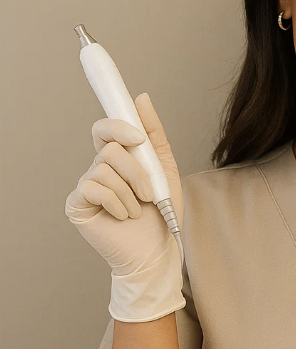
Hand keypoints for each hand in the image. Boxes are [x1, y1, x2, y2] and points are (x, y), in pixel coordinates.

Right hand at [65, 93, 185, 322]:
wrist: (157, 249)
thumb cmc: (162, 212)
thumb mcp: (165, 167)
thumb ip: (153, 133)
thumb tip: (141, 98)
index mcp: (118, 156)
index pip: (107, 127)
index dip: (118, 125)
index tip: (138, 137)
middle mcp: (99, 167)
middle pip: (109, 148)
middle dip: (136, 170)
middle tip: (149, 191)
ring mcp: (87, 185)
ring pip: (104, 169)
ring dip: (130, 192)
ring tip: (137, 210)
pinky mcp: (77, 204)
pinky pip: (94, 189)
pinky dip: (117, 203)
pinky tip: (123, 217)